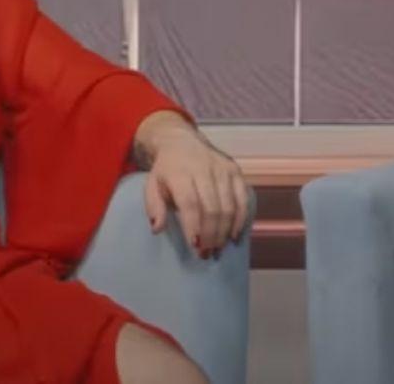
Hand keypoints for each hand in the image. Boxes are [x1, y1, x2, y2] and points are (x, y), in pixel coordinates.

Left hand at [137, 115, 248, 258]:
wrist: (181, 141)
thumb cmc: (166, 170)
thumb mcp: (151, 185)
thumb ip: (154, 207)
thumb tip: (157, 229)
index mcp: (180, 172)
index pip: (190, 203)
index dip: (194, 226)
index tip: (195, 246)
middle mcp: (204, 169)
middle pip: (212, 207)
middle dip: (211, 234)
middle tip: (207, 253)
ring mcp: (222, 169)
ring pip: (228, 205)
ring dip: (224, 231)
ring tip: (218, 248)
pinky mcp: (235, 170)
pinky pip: (242, 198)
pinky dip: (240, 219)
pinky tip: (234, 235)